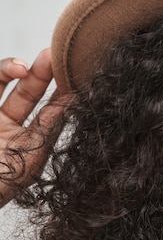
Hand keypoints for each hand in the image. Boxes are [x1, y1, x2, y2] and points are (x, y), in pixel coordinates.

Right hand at [0, 48, 63, 206]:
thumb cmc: (2, 183)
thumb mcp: (29, 158)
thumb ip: (47, 129)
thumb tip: (73, 101)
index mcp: (26, 145)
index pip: (49, 114)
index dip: (62, 94)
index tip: (77, 74)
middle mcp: (5, 130)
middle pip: (27, 94)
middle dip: (42, 74)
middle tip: (55, 56)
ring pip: (1, 83)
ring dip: (15, 68)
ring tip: (26, 65)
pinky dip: (1, 72)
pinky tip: (15, 69)